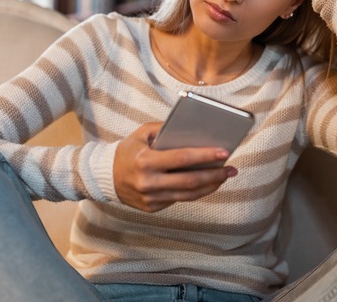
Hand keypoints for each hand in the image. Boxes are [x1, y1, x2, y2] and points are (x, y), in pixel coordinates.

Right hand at [113, 122, 236, 211]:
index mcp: (145, 161)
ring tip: (225, 176)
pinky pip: (180, 200)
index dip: (206, 156)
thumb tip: (193, 130)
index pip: (182, 158)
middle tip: (232, 168)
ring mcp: (151, 198)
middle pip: (190, 181)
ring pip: (188, 195)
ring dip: (210, 186)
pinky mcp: (152, 208)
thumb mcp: (141, 134)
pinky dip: (196, 191)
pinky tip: (208, 183)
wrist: (105, 177)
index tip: (225, 152)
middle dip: (214, 175)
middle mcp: (148, 182)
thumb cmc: (128, 151)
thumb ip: (164, 129)